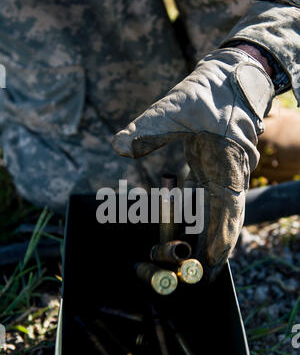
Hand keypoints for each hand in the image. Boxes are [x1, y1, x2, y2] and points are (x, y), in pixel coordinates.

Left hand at [112, 47, 273, 279]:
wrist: (231, 78)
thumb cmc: (209, 92)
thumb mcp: (176, 107)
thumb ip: (149, 128)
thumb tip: (119, 146)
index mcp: (227, 167)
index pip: (227, 215)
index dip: (220, 244)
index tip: (208, 269)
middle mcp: (230, 177)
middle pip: (224, 223)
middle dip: (210, 250)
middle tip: (193, 276)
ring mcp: (224, 175)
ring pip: (216, 216)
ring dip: (203, 238)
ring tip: (186, 262)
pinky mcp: (214, 171)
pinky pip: (208, 202)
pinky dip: (197, 219)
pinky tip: (184, 230)